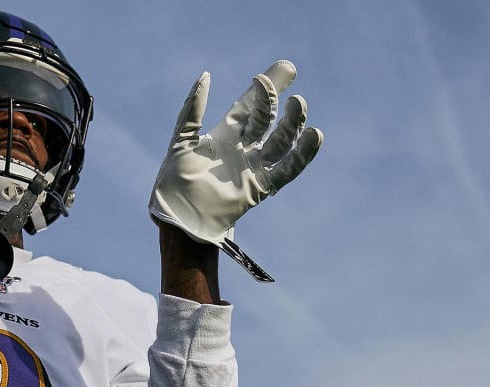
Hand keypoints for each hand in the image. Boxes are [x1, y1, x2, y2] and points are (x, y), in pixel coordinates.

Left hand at [150, 60, 322, 278]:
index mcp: (226, 135)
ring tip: (299, 103)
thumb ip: (193, 109)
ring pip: (281, 141)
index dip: (268, 87)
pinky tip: (315, 135)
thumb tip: (206, 75)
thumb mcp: (182, 139)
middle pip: (268, 119)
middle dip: (278, 99)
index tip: (286, 68)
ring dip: (292, 122)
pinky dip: (302, 154)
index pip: (251, 106)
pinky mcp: (262, 188)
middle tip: (289, 77)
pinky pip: (287, 169)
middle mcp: (243, 149)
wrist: (178, 216)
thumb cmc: (174, 181)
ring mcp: (254, 167)